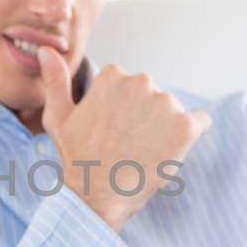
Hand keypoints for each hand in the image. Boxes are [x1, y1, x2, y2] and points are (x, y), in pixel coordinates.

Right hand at [38, 47, 209, 231]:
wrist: (97, 196)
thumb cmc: (77, 158)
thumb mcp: (58, 116)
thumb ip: (56, 80)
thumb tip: (46, 50)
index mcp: (113, 76)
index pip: (131, 87)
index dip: (123, 111)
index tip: (113, 131)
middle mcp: (141, 82)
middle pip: (154, 96)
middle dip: (146, 117)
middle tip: (129, 144)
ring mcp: (165, 104)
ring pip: (174, 111)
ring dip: (165, 129)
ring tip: (144, 153)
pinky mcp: (185, 126)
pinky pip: (200, 122)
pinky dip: (190, 135)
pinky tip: (169, 152)